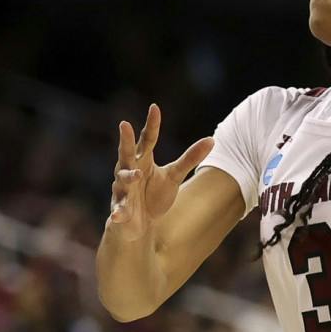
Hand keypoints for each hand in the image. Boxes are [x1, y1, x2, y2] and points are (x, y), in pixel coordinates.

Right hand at [106, 104, 211, 242]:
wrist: (139, 223)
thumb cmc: (153, 194)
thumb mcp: (174, 176)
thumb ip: (189, 158)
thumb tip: (212, 139)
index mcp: (143, 159)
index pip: (147, 139)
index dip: (151, 124)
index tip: (154, 107)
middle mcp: (129, 170)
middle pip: (127, 152)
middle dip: (125, 140)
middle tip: (124, 124)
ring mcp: (123, 189)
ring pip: (122, 180)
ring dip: (128, 177)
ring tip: (138, 174)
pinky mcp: (120, 208)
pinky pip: (118, 210)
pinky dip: (119, 212)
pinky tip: (120, 215)